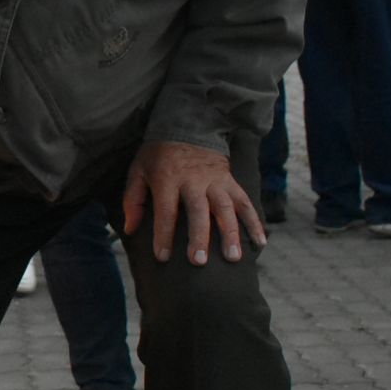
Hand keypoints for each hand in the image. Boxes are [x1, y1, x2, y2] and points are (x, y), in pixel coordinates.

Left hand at [122, 140, 263, 265]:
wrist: (187, 128)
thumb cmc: (158, 156)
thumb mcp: (138, 171)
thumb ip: (133, 200)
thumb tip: (130, 229)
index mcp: (168, 178)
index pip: (166, 210)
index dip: (163, 234)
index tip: (163, 257)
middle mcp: (194, 180)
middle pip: (198, 210)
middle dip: (199, 237)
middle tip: (198, 261)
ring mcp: (215, 180)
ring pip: (225, 207)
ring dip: (231, 233)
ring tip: (233, 257)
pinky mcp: (231, 180)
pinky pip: (245, 202)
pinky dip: (254, 221)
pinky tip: (261, 241)